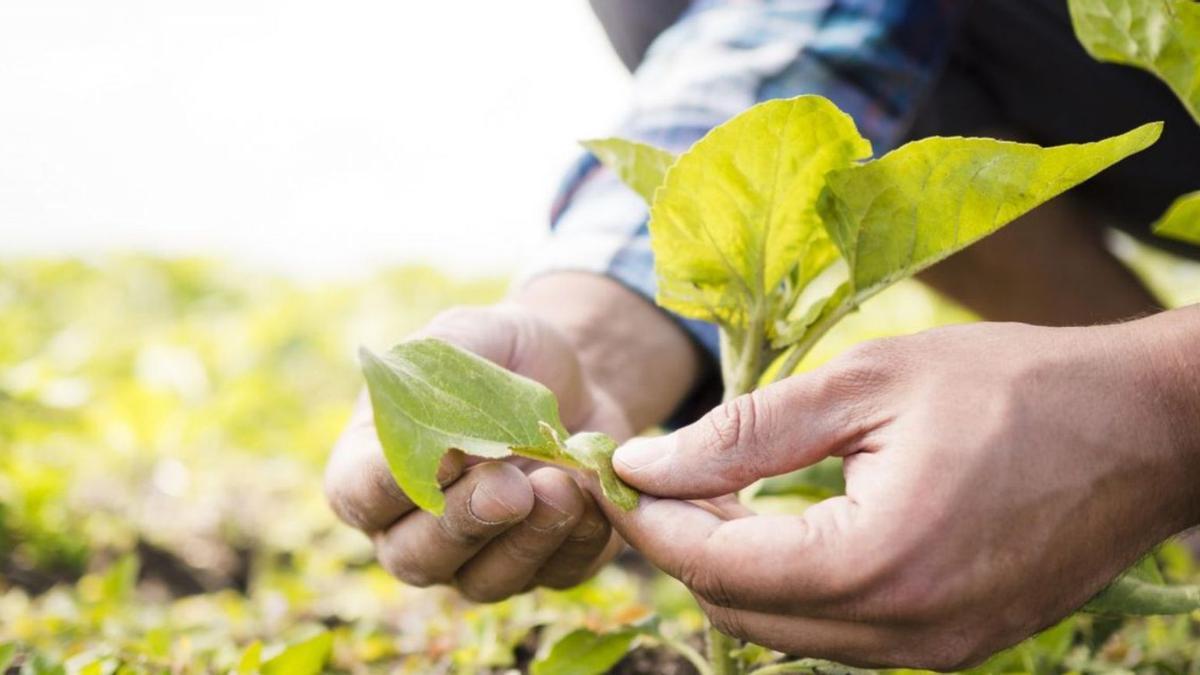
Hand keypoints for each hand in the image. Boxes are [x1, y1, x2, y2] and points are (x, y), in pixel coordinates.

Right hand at [325, 304, 631, 601]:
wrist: (576, 376)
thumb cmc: (502, 355)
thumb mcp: (468, 335)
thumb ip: (438, 375)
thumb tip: (442, 442)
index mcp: (374, 467)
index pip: (358, 495)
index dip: (391, 485)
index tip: (441, 455)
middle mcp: (414, 527)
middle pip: (416, 557)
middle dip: (465, 522)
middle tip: (510, 486)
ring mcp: (477, 557)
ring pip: (484, 581)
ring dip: (525, 540)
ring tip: (560, 487)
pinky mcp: (544, 566)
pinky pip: (555, 574)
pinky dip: (577, 540)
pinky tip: (592, 496)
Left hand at [602, 319, 1199, 668]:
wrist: (1145, 429)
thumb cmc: (1014, 385)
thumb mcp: (867, 384)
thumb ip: (745, 432)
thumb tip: (644, 463)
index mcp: (877, 562)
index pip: (715, 564)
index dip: (649, 517)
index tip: (610, 469)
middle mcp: (902, 632)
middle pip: (738, 610)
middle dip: (680, 545)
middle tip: (651, 477)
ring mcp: (931, 652)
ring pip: (781, 629)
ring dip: (732, 566)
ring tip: (708, 491)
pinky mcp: (951, 647)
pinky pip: (835, 631)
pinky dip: (789, 583)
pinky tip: (779, 523)